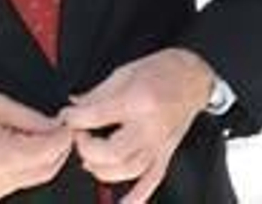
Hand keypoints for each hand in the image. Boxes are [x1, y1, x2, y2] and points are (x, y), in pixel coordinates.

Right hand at [0, 93, 72, 198]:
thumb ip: (29, 118)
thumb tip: (54, 124)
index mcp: (2, 157)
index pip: (51, 152)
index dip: (65, 135)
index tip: (69, 122)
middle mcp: (1, 180)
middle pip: (50, 168)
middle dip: (61, 147)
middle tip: (60, 126)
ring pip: (38, 176)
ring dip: (48, 156)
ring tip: (42, 132)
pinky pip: (23, 179)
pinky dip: (33, 163)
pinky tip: (26, 145)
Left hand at [61, 48, 214, 203]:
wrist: (195, 76)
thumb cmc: (164, 70)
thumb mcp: (125, 71)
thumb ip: (97, 94)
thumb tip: (74, 108)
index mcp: (138, 101)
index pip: (96, 117)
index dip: (74, 119)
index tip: (67, 117)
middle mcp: (150, 127)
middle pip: (111, 153)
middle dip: (87, 147)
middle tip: (80, 136)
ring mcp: (159, 144)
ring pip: (127, 171)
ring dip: (101, 169)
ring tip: (92, 157)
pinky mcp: (165, 154)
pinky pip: (151, 182)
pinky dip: (136, 197)